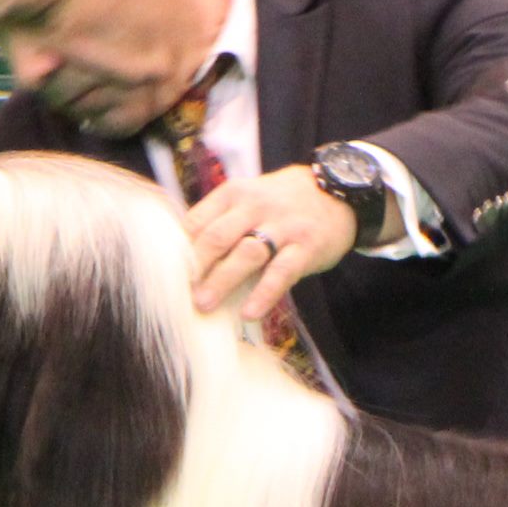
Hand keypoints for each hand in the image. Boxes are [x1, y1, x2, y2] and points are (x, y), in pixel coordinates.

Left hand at [182, 165, 355, 318]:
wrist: (339, 193)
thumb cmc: (285, 203)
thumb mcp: (250, 198)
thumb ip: (222, 221)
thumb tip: (186, 259)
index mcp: (234, 194)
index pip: (198, 221)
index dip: (181, 250)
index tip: (169, 275)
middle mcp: (256, 207)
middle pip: (217, 237)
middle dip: (197, 267)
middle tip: (181, 294)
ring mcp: (282, 227)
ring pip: (246, 254)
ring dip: (222, 281)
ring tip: (205, 305)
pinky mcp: (306, 247)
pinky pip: (282, 272)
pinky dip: (264, 294)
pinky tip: (249, 313)